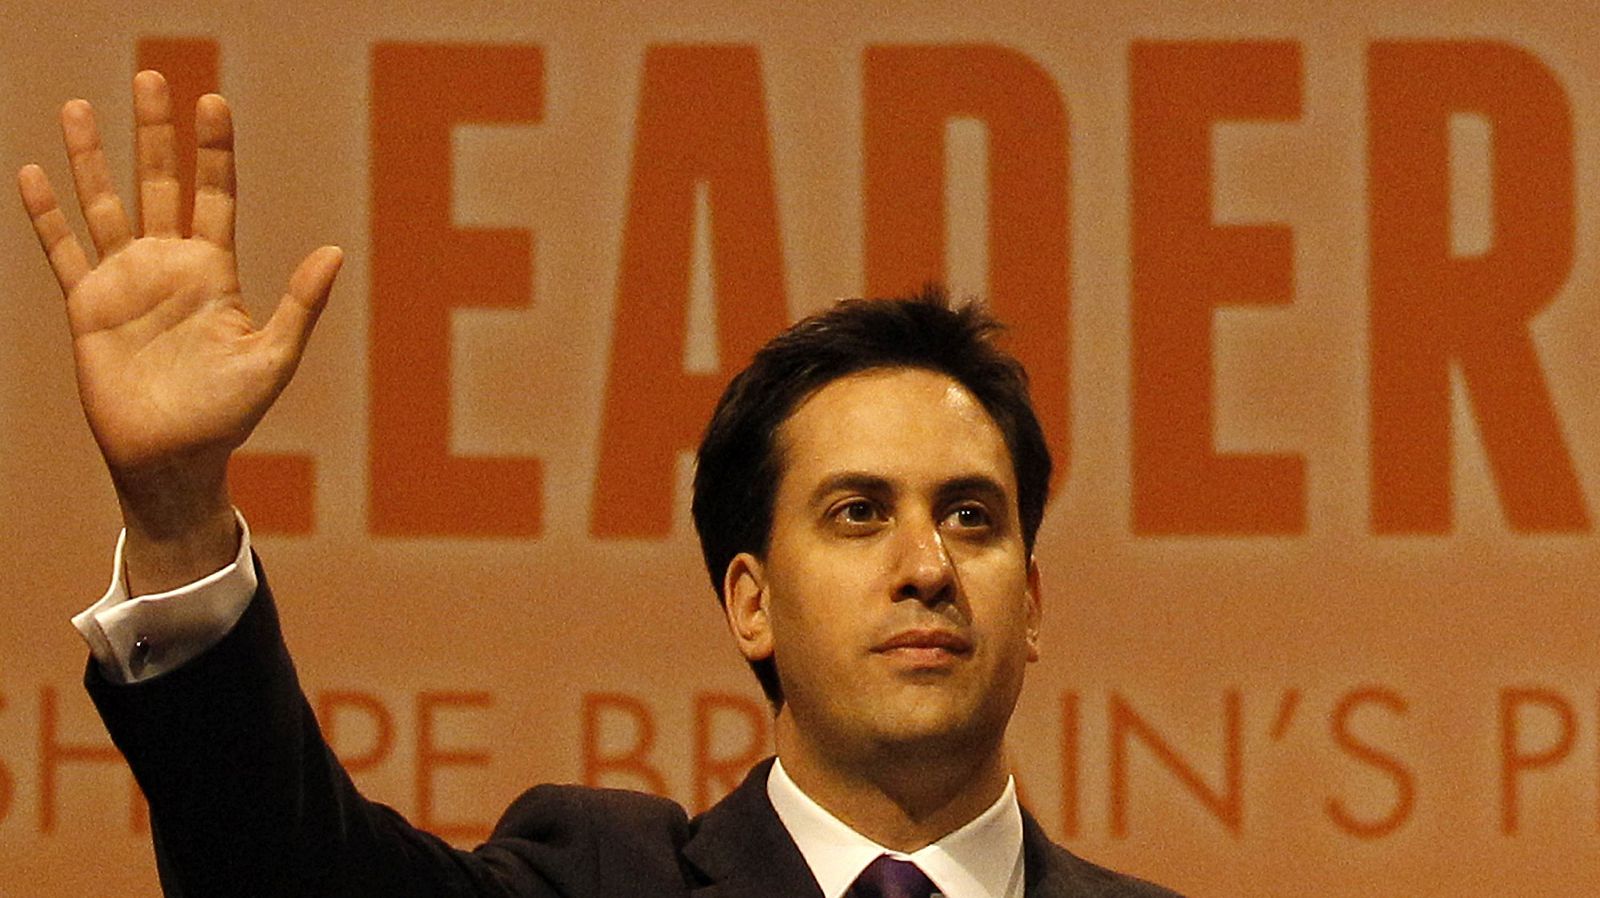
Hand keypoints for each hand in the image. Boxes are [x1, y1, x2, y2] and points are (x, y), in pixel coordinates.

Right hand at [18, 70, 340, 588]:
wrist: (173, 456)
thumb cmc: (229, 414)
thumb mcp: (273, 357)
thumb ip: (299, 304)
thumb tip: (333, 252)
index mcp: (214, 272)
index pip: (215, 195)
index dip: (213, 150)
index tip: (213, 102)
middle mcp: (169, 266)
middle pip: (160, 183)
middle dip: (155, 132)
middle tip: (150, 77)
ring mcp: (125, 282)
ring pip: (105, 204)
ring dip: (92, 157)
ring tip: (81, 105)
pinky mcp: (87, 306)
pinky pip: (63, 250)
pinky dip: (46, 214)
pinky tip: (33, 172)